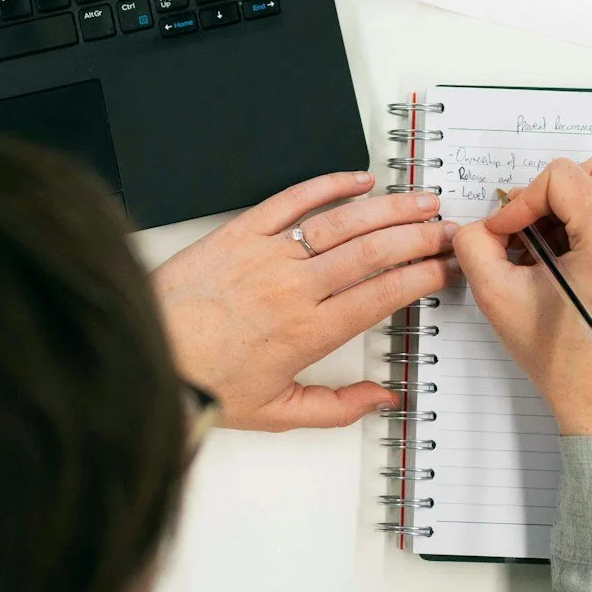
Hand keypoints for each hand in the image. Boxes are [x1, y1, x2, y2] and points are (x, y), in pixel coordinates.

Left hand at [152, 171, 454, 431]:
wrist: (145, 354)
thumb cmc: (202, 383)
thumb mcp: (276, 412)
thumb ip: (337, 407)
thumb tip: (384, 398)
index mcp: (308, 332)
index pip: (383, 295)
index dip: (422, 276)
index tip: (446, 268)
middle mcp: (294, 288)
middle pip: (375, 252)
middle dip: (420, 238)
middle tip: (447, 230)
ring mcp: (268, 255)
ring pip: (343, 222)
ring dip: (389, 208)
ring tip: (420, 201)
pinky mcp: (240, 232)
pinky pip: (293, 199)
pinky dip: (329, 184)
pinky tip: (358, 179)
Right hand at [453, 155, 591, 435]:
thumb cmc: (564, 362)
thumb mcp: (499, 298)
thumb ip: (475, 246)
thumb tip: (481, 226)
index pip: (560, 177)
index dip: (522, 201)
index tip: (506, 233)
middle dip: (553, 194)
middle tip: (528, 232)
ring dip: (574, 208)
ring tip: (546, 251)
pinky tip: (568, 265)